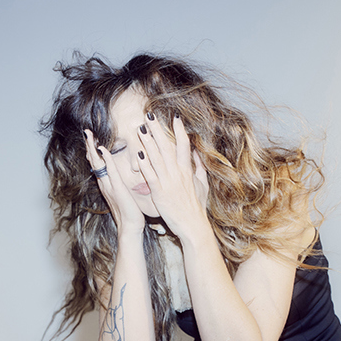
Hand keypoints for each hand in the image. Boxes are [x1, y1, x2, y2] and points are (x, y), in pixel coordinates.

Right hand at [83, 129, 145, 233]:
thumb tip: (120, 175)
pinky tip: (103, 149)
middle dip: (89, 145)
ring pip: (98, 163)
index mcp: (107, 183)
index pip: (97, 163)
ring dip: (93, 148)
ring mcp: (109, 186)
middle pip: (94, 161)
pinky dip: (106, 159)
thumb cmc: (130, 211)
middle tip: (86, 130)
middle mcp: (105, 183)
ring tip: (89, 135)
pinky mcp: (117, 189)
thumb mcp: (123, 194)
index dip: (93, 150)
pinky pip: (110, 171)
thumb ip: (119, 184)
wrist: (131, 227)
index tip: (90, 137)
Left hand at [135, 113, 209, 240]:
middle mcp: (178, 173)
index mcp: (187, 171)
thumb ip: (199, 168)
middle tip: (149, 116)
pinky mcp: (159, 192)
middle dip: (157, 130)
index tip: (174, 117)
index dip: (179, 130)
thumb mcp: (202, 185)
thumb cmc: (197, 207)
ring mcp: (168, 182)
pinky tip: (138, 153)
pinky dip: (144, 163)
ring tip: (140, 128)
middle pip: (166, 146)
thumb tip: (198, 154)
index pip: (184, 145)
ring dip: (148, 142)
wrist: (193, 225)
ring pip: (157, 157)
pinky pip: (150, 175)